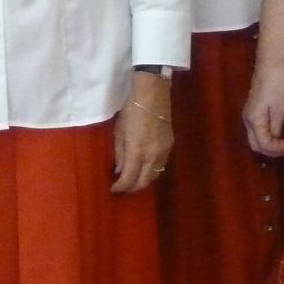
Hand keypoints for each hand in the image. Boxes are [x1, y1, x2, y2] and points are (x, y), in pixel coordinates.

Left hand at [112, 73, 171, 192]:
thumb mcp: (119, 131)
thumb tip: (119, 171)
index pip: (129, 178)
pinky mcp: (170, 146)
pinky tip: (144, 168)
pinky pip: (161, 166)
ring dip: (143, 180)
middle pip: (145, 182)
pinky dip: (152, 171)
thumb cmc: (131, 110)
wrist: (152, 93)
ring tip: (132, 180)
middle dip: (132, 188)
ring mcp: (164, 151)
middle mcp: (153, 155)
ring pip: (155, 175)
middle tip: (123, 188)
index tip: (113, 189)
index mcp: (137, 151)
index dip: (120, 187)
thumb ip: (119, 153)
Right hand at [242, 62, 283, 156]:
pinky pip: (257, 132)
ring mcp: (248, 116)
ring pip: (255, 139)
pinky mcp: (253, 112)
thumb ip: (275, 127)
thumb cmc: (276, 86)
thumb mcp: (279, 108)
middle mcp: (247, 120)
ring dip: (270, 146)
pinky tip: (278, 134)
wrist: (270, 66)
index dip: (278, 148)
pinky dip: (268, 138)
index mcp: (253, 120)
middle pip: (255, 145)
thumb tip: (274, 140)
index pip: (264, 144)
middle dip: (272, 151)